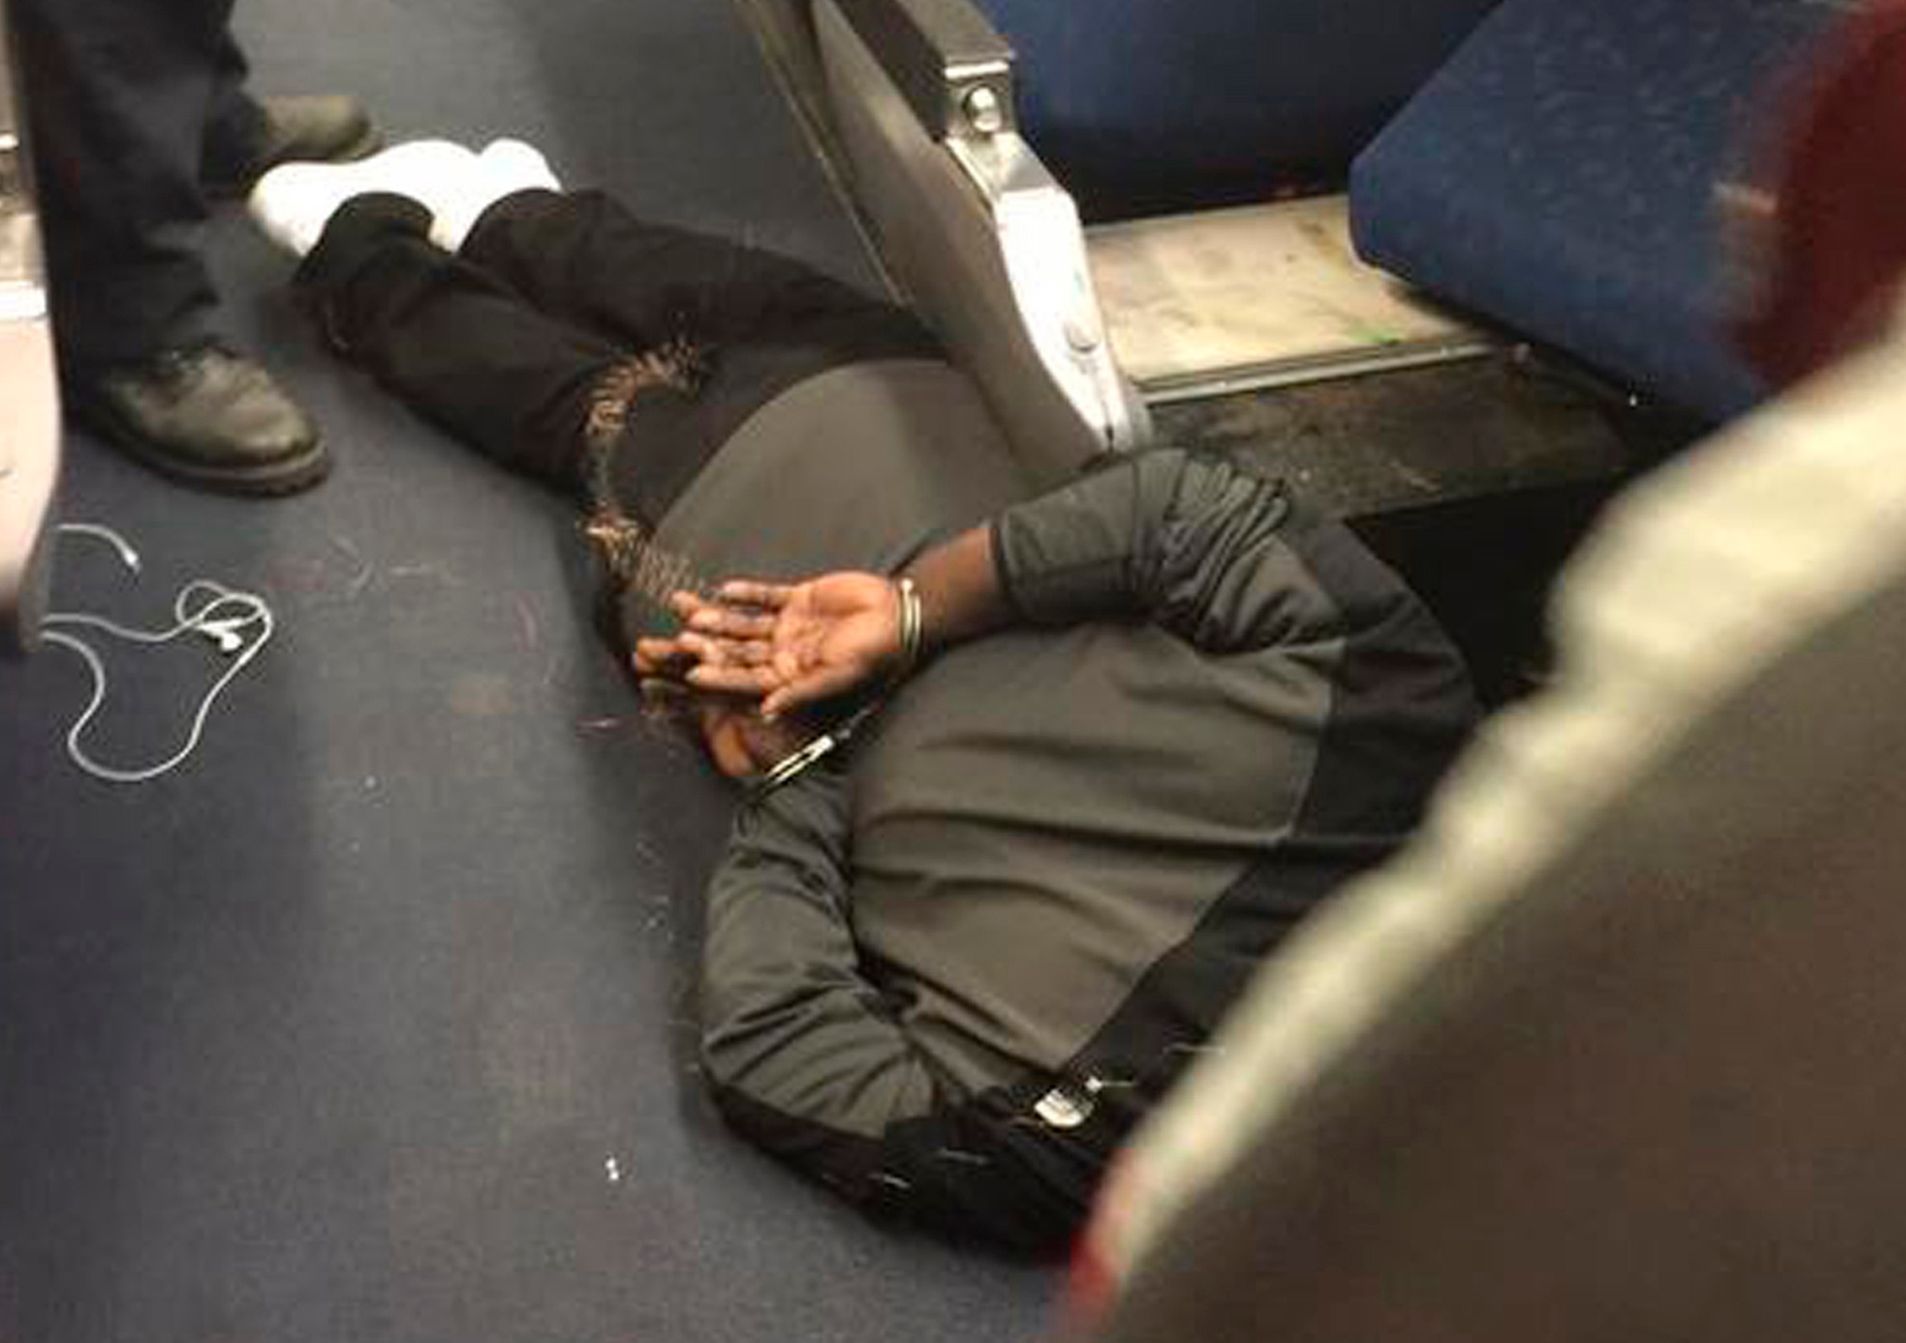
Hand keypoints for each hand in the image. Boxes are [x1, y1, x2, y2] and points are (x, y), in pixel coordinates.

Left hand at [675, 573, 901, 717]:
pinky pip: (765, 596)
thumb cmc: (873, 653)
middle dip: (710, 647)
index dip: (721, 676)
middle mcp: (784, 653)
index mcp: (790, 676)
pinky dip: (747, 593)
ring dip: (720, 618)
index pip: (747, 679)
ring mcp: (788, 626)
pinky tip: (725, 589)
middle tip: (680, 641)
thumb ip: (800, 692)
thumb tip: (767, 712)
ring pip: (745, 623)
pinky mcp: (796, 599)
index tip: (693, 674)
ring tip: (692, 612)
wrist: (898, 614)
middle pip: (739, 651)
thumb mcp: (837, 676)